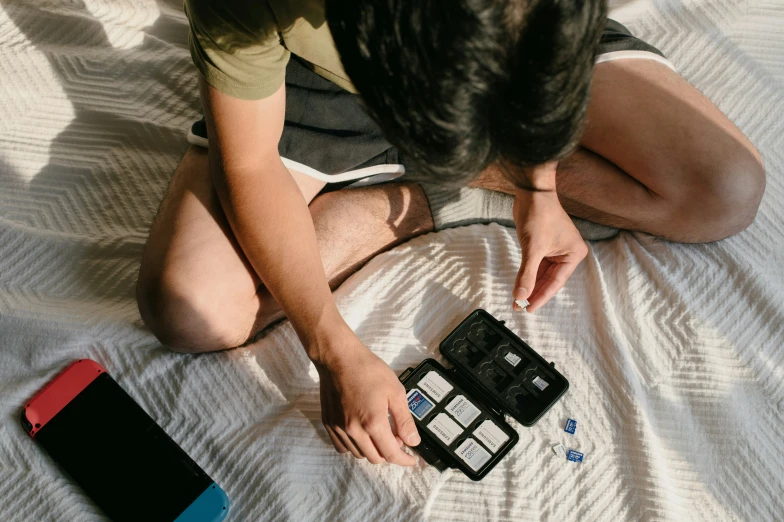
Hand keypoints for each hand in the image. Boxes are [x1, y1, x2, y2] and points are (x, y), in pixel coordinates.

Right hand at [313, 330, 419, 464]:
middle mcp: (354, 430)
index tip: (412, 459)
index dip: (404, 460)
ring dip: (372, 451)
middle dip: (390, 454)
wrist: (339, 358)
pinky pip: (342, 447)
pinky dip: (354, 447)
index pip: (391, 454)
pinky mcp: (329, 423)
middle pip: (375, 458)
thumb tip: (413, 441)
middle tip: (397, 439)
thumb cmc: (368, 370)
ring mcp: (339, 428)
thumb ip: (405, 420)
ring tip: (379, 434)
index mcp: (373, 423)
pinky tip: (361, 434)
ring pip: (359, 454)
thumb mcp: (396, 391)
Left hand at [511, 162, 586, 312]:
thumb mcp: (533, 248)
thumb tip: (520, 295)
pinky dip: (528, 274)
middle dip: (533, 292)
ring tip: (517, 299)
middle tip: (519, 307)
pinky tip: (519, 285)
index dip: (541, 297)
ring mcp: (555, 250)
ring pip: (541, 273)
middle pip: (549, 280)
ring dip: (529, 285)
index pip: (556, 282)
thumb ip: (526, 274)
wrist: (532, 192)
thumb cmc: (539, 215)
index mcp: (573, 254)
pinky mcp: (543, 245)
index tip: (528, 309)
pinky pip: (536, 265)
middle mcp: (567, 254)